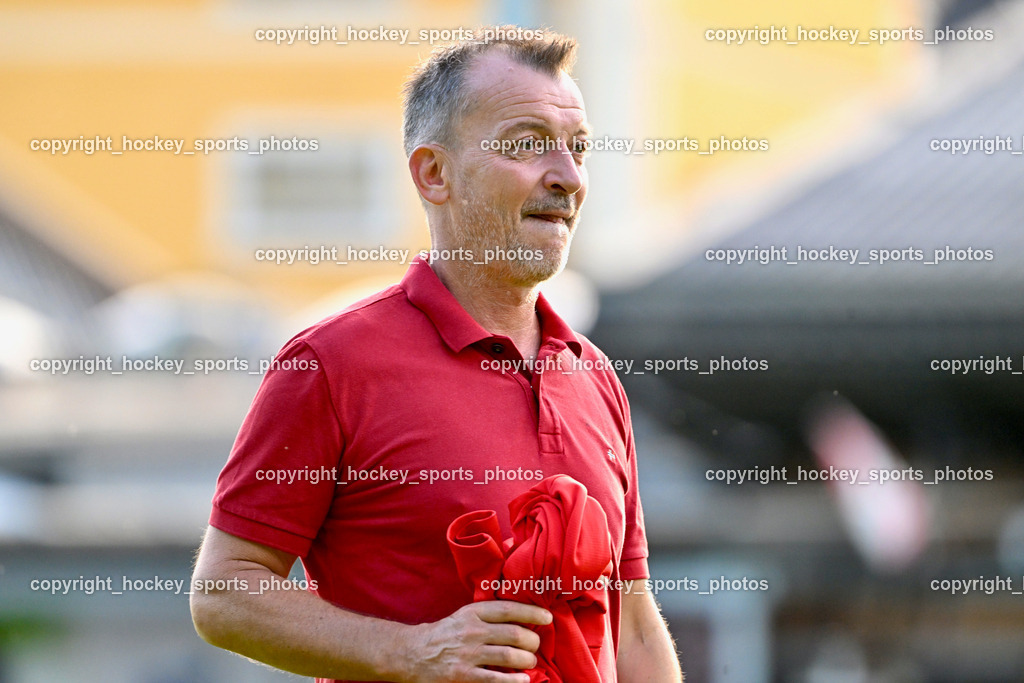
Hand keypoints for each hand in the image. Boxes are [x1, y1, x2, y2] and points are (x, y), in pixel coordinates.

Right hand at [400, 600, 551, 681]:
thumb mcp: (464, 615)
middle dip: (533, 641)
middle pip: (515, 634)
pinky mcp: (463, 676)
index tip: (547, 617)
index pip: (509, 609)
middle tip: (536, 645)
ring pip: (510, 656)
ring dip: (527, 660)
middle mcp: (472, 631)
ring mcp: (467, 654)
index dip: (532, 612)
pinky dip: (514, 680)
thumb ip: (489, 614)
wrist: (412, 654)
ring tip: (530, 662)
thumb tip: (524, 616)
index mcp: (473, 612)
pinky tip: (523, 679)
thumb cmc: (446, 634)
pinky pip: (496, 679)